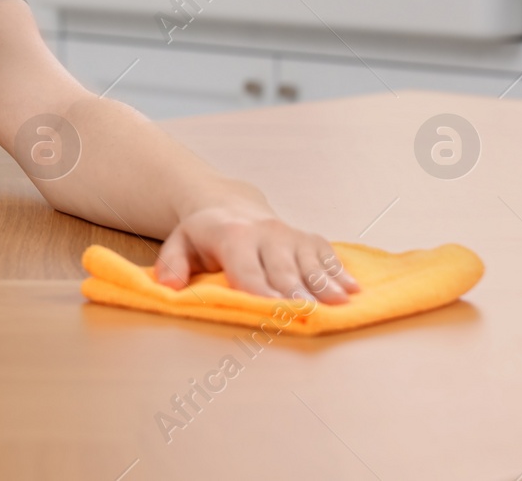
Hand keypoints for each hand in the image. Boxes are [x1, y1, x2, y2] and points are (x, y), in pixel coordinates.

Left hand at [154, 201, 361, 303]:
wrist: (232, 206)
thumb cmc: (205, 235)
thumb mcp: (180, 243)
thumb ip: (172, 264)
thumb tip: (168, 287)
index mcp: (232, 236)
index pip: (247, 270)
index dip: (259, 291)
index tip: (272, 310)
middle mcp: (265, 233)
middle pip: (282, 270)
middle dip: (295, 293)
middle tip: (309, 314)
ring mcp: (290, 234)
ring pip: (308, 263)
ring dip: (324, 284)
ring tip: (339, 304)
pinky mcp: (308, 238)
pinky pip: (326, 255)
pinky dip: (339, 273)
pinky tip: (352, 290)